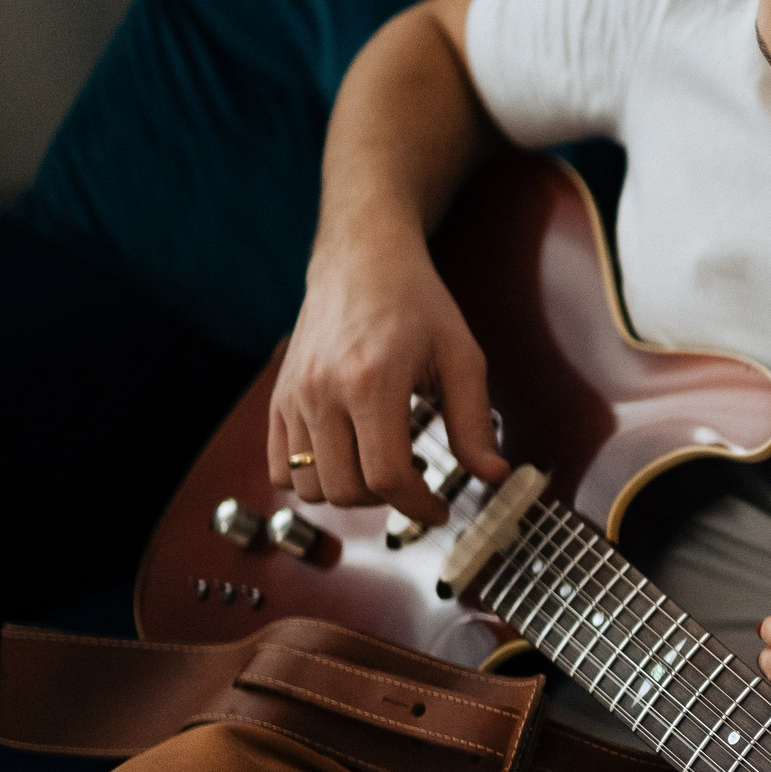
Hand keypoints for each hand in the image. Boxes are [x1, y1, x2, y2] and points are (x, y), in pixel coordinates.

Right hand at [269, 228, 508, 520]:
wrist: (361, 262)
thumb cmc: (417, 306)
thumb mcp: (462, 359)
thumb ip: (474, 422)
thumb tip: (493, 476)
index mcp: (372, 383)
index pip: (386, 475)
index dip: (417, 506)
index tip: (439, 510)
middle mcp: (323, 392)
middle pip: (346, 489)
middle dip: (388, 501)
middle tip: (415, 485)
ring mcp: (293, 396)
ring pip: (309, 487)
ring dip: (348, 494)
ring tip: (380, 469)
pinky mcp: (277, 398)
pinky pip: (278, 468)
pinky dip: (310, 480)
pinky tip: (345, 462)